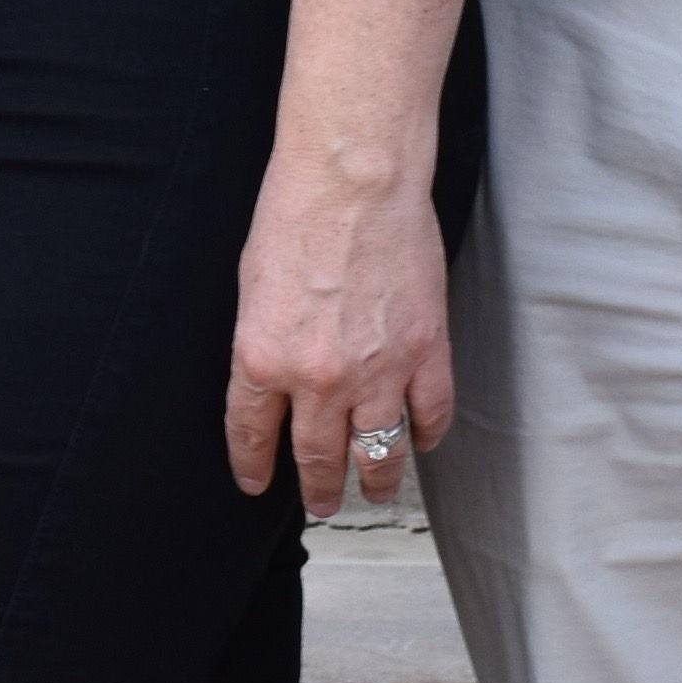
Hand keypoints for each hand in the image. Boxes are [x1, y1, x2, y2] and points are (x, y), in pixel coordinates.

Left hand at [225, 152, 454, 517]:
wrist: (354, 179)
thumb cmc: (296, 215)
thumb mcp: (251, 287)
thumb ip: (263, 342)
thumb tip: (273, 379)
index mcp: (264, 359)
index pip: (253, 434)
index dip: (254, 467)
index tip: (256, 483)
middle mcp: (319, 379)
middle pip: (318, 457)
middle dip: (317, 488)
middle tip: (320, 503)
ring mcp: (379, 370)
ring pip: (378, 454)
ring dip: (374, 480)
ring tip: (373, 491)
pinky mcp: (426, 352)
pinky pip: (430, 416)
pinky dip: (424, 437)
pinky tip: (418, 443)